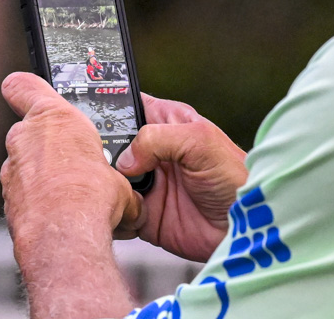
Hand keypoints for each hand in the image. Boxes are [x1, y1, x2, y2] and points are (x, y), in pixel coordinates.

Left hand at [1, 72, 139, 238]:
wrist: (65, 235)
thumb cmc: (92, 196)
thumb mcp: (121, 180)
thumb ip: (118, 178)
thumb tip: (132, 199)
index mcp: (55, 118)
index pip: (22, 86)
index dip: (25, 87)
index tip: (28, 89)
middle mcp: (25, 139)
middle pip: (32, 130)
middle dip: (51, 144)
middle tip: (77, 161)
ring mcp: (12, 171)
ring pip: (27, 165)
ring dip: (46, 176)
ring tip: (74, 195)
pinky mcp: (7, 200)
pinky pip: (25, 194)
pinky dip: (40, 201)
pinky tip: (63, 214)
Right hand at [113, 94, 247, 261]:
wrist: (243, 227)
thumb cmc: (235, 178)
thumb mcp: (202, 142)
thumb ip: (160, 138)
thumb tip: (127, 155)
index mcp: (166, 123)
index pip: (128, 106)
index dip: (108, 109)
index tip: (90, 118)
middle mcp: (152, 151)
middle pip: (108, 146)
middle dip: (99, 153)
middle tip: (102, 163)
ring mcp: (146, 183)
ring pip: (107, 179)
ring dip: (104, 185)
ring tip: (113, 189)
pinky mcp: (143, 213)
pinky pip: (116, 211)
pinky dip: (113, 214)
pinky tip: (123, 213)